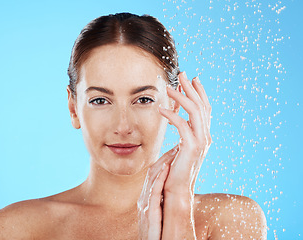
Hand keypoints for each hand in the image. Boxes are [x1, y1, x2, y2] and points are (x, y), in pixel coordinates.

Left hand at [137, 72, 211, 239]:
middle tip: (183, 73)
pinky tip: (161, 109)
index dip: (199, 93)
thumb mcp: (176, 147)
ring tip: (171, 87)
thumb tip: (171, 114)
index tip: (191, 79)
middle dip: (192, 88)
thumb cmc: (172, 171)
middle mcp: (205, 137)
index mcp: (202, 135)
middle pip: (202, 106)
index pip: (204, 109)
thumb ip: (178, 131)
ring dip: (183, 97)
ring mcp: (200, 142)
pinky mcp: (191, 148)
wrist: (175, 192)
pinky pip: (182, 126)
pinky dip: (172, 115)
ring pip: (196, 112)